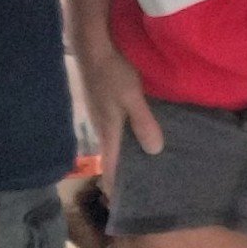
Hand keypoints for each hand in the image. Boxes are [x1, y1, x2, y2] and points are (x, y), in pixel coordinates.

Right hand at [76, 43, 163, 194]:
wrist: (91, 44)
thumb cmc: (112, 71)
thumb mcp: (132, 97)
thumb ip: (143, 123)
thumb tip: (155, 152)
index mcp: (107, 129)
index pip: (109, 164)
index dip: (114, 183)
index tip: (119, 203)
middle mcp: (99, 124)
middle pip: (110, 153)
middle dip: (121, 170)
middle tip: (139, 184)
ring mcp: (97, 111)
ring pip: (111, 138)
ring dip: (123, 150)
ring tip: (141, 160)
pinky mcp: (100, 100)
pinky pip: (112, 124)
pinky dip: (122, 133)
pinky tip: (133, 129)